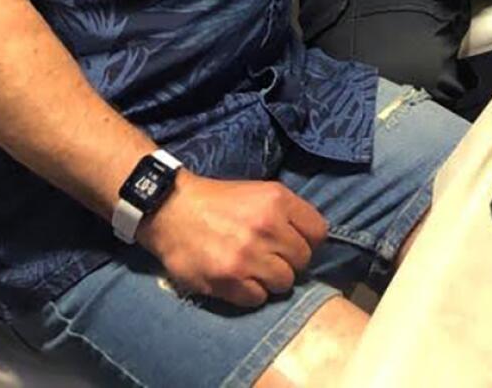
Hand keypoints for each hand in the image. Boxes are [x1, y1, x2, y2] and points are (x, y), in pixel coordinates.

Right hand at [139, 172, 327, 308]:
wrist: (172, 209)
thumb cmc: (220, 201)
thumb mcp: (260, 191)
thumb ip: (288, 213)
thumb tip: (312, 241)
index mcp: (278, 200)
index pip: (319, 232)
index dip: (309, 241)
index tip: (295, 244)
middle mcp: (267, 227)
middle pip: (303, 260)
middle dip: (290, 261)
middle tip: (272, 258)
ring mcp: (247, 256)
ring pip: (284, 283)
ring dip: (271, 280)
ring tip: (255, 270)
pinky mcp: (227, 280)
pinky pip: (258, 299)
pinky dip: (251, 293)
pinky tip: (239, 280)